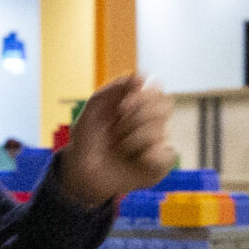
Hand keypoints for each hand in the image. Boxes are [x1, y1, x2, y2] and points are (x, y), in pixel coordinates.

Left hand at [51, 75, 178, 208]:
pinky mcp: (159, 165)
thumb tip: (141, 77)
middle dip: (138, 116)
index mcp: (139, 104)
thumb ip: (115, 88)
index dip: (143, 96)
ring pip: (160, 131)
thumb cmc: (87, 137)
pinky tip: (137, 160)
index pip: (156, 90)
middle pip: (165, 105)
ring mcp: (157, 143)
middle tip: (116, 130)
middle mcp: (152, 121)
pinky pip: (167, 155)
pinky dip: (150, 156)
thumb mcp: (94, 108)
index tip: (122, 107)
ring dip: (133, 139)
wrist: (81, 171)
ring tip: (119, 148)